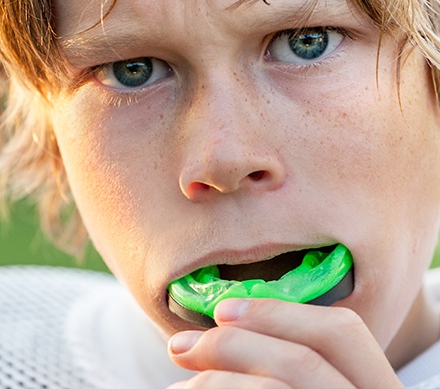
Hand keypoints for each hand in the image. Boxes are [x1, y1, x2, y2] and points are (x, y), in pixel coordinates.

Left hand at [167, 299, 402, 387]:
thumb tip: (231, 322)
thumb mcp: (310, 379)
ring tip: (179, 385)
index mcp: (374, 386)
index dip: (278, 312)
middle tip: (181, 346)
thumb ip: (288, 362)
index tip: (222, 310)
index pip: (342, 332)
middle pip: (303, 360)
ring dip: (216, 379)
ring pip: (276, 388)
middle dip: (233, 344)